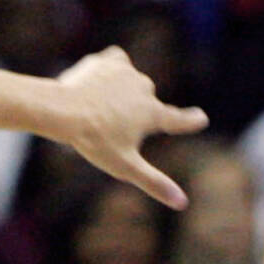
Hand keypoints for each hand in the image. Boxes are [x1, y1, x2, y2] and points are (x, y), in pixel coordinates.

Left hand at [56, 47, 208, 207]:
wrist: (63, 109)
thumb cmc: (94, 141)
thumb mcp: (125, 166)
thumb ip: (154, 183)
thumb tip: (182, 203)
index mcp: (152, 114)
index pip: (178, 120)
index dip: (190, 121)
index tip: (201, 118)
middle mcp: (146, 89)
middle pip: (146, 104)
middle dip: (133, 113)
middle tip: (109, 128)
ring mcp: (129, 72)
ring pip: (130, 84)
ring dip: (119, 93)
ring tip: (97, 107)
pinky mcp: (110, 60)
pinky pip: (117, 62)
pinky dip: (111, 71)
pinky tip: (99, 81)